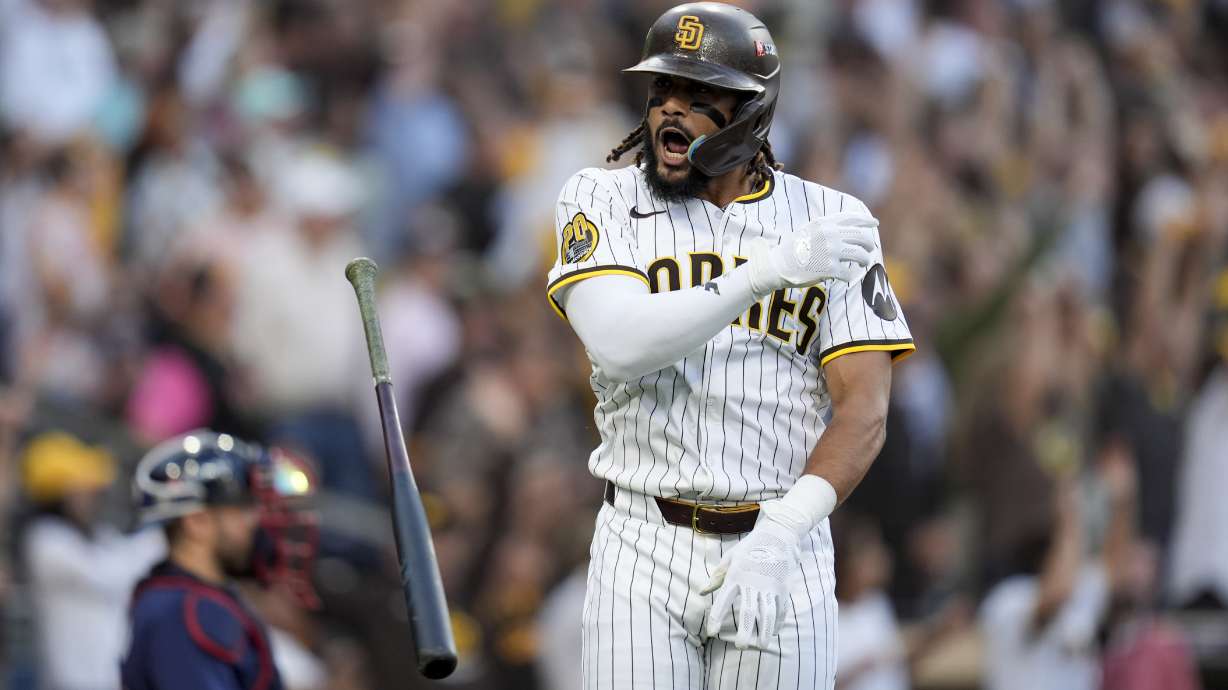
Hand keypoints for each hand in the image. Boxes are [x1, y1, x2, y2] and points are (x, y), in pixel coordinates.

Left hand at [700, 510, 801, 649]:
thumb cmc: (750, 548)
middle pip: (749, 611)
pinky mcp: (784, 588)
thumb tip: (701, 592)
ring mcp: (771, 586)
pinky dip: (778, 622)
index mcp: (737, 575)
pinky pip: (781, 609)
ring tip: (761, 646)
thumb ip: (717, 577)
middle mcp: (754, 583)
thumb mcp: (730, 558)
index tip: (711, 632)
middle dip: (746, 631)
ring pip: (768, 613)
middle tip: (740, 646)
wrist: (778, 536)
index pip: (724, 599)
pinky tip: (773, 632)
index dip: (717, 616)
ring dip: (765, 631)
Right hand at [747, 212, 877, 296]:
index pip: (851, 218)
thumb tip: (847, 229)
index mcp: (824, 223)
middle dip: (868, 243)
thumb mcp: (808, 230)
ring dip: (865, 259)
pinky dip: (850, 275)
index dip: (865, 220)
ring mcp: (831, 252)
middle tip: (870, 249)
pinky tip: (847, 276)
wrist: (778, 266)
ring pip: (860, 255)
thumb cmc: (793, 249)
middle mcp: (830, 235)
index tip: (875, 223)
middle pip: (860, 237)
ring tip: (863, 263)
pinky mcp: (830, 269)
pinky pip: (850, 273)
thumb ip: (826, 227)